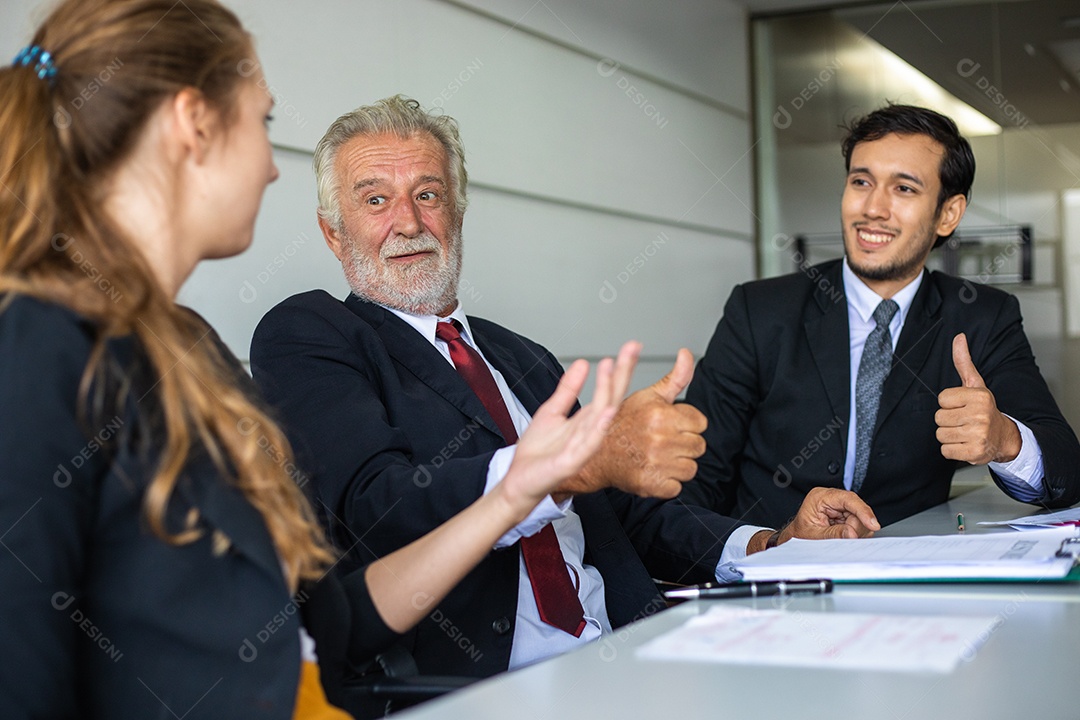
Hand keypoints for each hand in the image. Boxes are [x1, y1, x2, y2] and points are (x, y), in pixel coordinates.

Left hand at [497, 342, 636, 517]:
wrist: (520, 481)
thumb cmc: (537, 454)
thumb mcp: (551, 411)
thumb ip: (568, 389)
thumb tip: (583, 364)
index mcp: (587, 420)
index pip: (609, 390)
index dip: (620, 368)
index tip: (631, 347)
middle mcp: (590, 431)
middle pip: (612, 397)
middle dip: (622, 372)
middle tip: (632, 348)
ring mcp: (584, 446)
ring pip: (603, 415)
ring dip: (609, 391)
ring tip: (613, 368)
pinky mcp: (573, 461)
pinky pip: (591, 442)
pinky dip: (600, 426)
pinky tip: (607, 411)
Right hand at [558, 348, 706, 499]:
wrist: (593, 454)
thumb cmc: (620, 423)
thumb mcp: (648, 395)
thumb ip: (675, 377)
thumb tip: (686, 354)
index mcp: (660, 414)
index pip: (700, 423)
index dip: (686, 423)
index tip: (668, 425)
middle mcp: (659, 438)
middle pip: (698, 445)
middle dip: (683, 443)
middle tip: (661, 441)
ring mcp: (656, 463)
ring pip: (690, 468)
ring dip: (677, 464)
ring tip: (656, 455)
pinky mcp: (652, 484)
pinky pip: (677, 486)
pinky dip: (667, 482)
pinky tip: (652, 470)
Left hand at [750, 488, 879, 551]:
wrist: (796, 538)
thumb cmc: (800, 534)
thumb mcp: (814, 535)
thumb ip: (833, 534)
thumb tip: (852, 533)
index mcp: (820, 497)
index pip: (848, 499)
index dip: (863, 511)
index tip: (872, 524)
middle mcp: (831, 498)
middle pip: (857, 509)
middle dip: (856, 527)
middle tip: (845, 538)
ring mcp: (839, 506)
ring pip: (860, 518)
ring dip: (856, 531)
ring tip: (840, 536)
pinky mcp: (844, 514)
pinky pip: (858, 523)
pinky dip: (856, 532)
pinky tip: (844, 535)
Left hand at [936, 333, 1020, 463]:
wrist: (1003, 437)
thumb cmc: (983, 409)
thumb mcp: (975, 384)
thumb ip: (963, 362)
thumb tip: (958, 337)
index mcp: (979, 396)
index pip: (941, 399)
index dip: (948, 404)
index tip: (962, 406)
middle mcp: (980, 415)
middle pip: (939, 418)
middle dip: (948, 421)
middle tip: (964, 421)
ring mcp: (978, 435)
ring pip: (940, 435)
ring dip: (949, 435)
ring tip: (965, 432)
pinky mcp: (974, 452)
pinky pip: (945, 451)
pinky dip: (952, 450)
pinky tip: (966, 444)